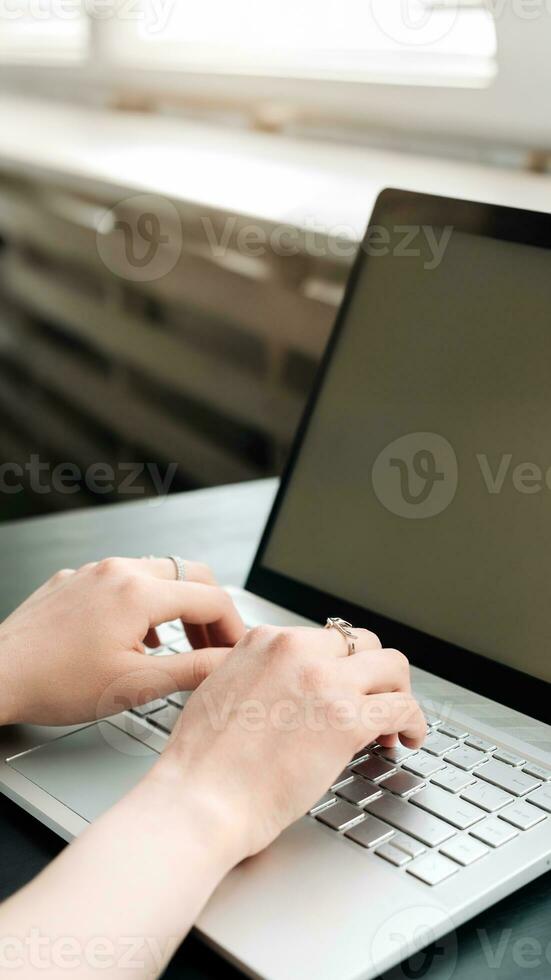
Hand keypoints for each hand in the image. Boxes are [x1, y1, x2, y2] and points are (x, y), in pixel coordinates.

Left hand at [0, 558, 244, 725]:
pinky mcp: (74, 579)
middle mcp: (118, 570)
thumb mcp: (134, 685)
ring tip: (178, 644)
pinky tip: (136, 636)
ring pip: (157, 573)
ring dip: (178, 605)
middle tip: (213, 645)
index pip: (211, 598)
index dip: (233, 627)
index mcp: (139, 592)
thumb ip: (191, 670)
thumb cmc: (53, 683)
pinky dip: (143, 602)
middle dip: (210, 610)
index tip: (235, 651)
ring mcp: (93, 571)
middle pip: (190, 575)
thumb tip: (227, 664)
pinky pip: (123, 579)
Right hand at [153, 624, 425, 863]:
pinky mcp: (348, 719)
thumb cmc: (203, 763)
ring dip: (397, 692)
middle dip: (373, 674)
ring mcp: (326, 681)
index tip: (345, 687)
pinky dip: (415, 723)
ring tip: (395, 722)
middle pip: (362, 643)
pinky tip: (409, 739)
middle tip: (373, 701)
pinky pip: (404, 707)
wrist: (200, 799)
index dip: (340, 667)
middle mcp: (298, 650)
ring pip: (392, 666)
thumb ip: (258, 676)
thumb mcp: (221, 690)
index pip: (324, 638)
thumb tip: (286, 688)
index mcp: (265, 641)